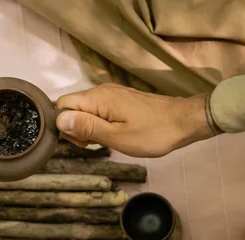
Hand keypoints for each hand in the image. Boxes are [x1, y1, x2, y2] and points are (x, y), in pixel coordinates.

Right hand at [56, 84, 216, 157]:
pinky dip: (98, 124)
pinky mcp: (118, 100)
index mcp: (98, 99)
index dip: (63, 124)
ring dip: (87, 128)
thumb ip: (87, 128)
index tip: (80, 139)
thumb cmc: (153, 133)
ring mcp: (110, 95)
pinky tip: (112, 134)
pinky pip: (96, 110)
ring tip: (105, 140)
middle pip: (71, 107)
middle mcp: (101, 92)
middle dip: (74, 127)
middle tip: (93, 143)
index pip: (61, 104)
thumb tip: (59, 120)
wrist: (185, 121)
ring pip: (83, 110)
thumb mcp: (117, 137)